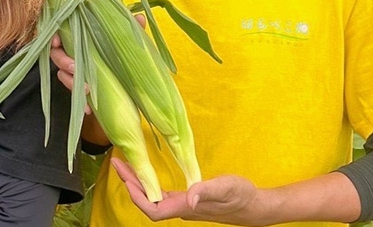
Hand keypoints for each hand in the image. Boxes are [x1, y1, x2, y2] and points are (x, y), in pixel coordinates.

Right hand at [50, 14, 147, 98]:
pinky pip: (72, 93)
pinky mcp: (78, 87)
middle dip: (63, 61)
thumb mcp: (126, 39)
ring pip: (61, 74)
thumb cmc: (121, 51)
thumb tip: (139, 17)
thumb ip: (131, 27)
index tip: (57, 42)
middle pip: (56, 54)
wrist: (128, 81)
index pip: (60, 31)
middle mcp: (72, 51)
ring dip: (71, 82)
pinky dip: (80, 101)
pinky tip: (89, 109)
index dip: (54, 36)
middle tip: (75, 68)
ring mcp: (73, 70)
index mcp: (81, 35)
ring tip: (87, 90)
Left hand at [112, 158, 268, 225]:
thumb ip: (206, 191)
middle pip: (147, 202)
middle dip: (130, 184)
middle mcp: (181, 209)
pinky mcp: (187, 200)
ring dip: (138, 183)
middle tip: (117, 163)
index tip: (126, 178)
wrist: (255, 206)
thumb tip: (189, 198)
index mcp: (186, 208)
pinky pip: (162, 194)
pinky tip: (146, 174)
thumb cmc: (242, 195)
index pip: (152, 209)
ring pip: (153, 198)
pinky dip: (150, 184)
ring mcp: (183, 205)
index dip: (136, 196)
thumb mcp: (225, 187)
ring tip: (125, 165)